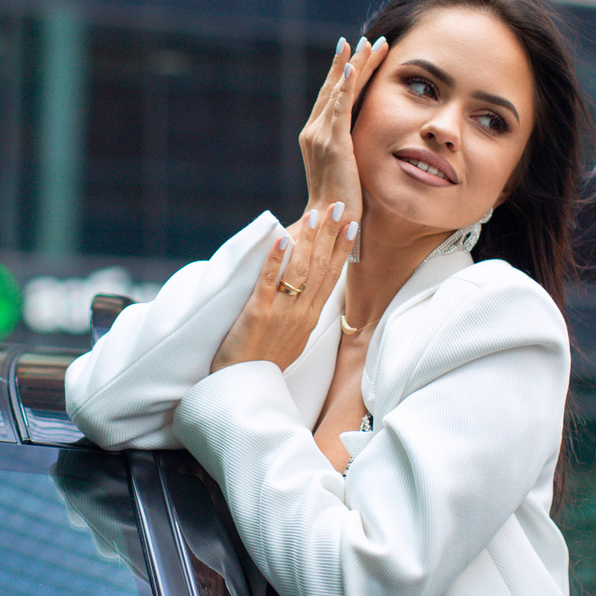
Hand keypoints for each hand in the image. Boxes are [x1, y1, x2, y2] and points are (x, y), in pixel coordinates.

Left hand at [211, 208, 358, 373]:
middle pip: (322, 268)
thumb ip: (299, 314)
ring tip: (315, 215)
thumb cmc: (262, 363)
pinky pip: (269, 282)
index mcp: (310, 318)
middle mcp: (301, 314)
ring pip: (300, 271)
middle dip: (331, 235)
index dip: (342, 249)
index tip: (352, 225)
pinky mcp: (258, 314)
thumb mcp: (291, 339)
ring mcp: (282, 314)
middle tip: (340, 207)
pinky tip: (279, 237)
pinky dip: (276, 259)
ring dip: (309, 240)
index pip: (331, 276)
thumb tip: (303, 293)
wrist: (243, 388)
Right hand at [300, 36, 388, 220]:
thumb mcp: (348, 167)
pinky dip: (346, 85)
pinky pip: (339, 108)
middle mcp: (314, 131)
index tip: (361, 53)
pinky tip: (354, 66)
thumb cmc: (341, 201)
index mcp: (317, 136)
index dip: (347, 73)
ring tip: (368, 44)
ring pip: (340, 91)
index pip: (334, 96)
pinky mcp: (333, 144)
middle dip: (351, 61)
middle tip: (366, 39)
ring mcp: (321, 136)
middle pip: (335, 87)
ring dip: (356, 65)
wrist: (328, 223)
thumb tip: (367, 139)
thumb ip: (352, 148)